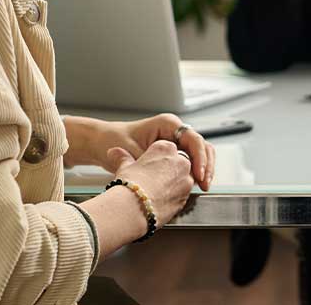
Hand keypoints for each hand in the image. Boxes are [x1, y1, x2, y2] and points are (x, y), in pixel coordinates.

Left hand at [92, 113, 214, 190]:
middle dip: (206, 165)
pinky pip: (191, 161)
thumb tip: (166, 178)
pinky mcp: (174, 152)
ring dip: (204, 170)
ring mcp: (176, 140)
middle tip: (205, 184)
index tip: (198, 175)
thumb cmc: (114, 139)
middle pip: (202, 146)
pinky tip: (195, 186)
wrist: (103, 141)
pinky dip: (195, 173)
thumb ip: (149, 163)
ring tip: (203, 187)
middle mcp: (175, 130)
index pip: (194, 139)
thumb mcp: (131, 151)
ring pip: (200, 154)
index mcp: (168, 124)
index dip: (199, 158)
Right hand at [109, 140, 194, 227]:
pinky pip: (182, 193)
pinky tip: (160, 200)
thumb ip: (123, 157)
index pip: (165, 149)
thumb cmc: (129, 186)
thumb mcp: (124, 167)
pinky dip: (174, 196)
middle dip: (166, 170)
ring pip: (182, 178)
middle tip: (151, 180)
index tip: (147, 167)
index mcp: (166, 148)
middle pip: (177, 162)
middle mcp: (180, 161)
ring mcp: (186, 179)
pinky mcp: (187, 196)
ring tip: (154, 192)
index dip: (155, 159)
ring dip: (172, 183)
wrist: (133, 209)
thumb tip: (114, 152)